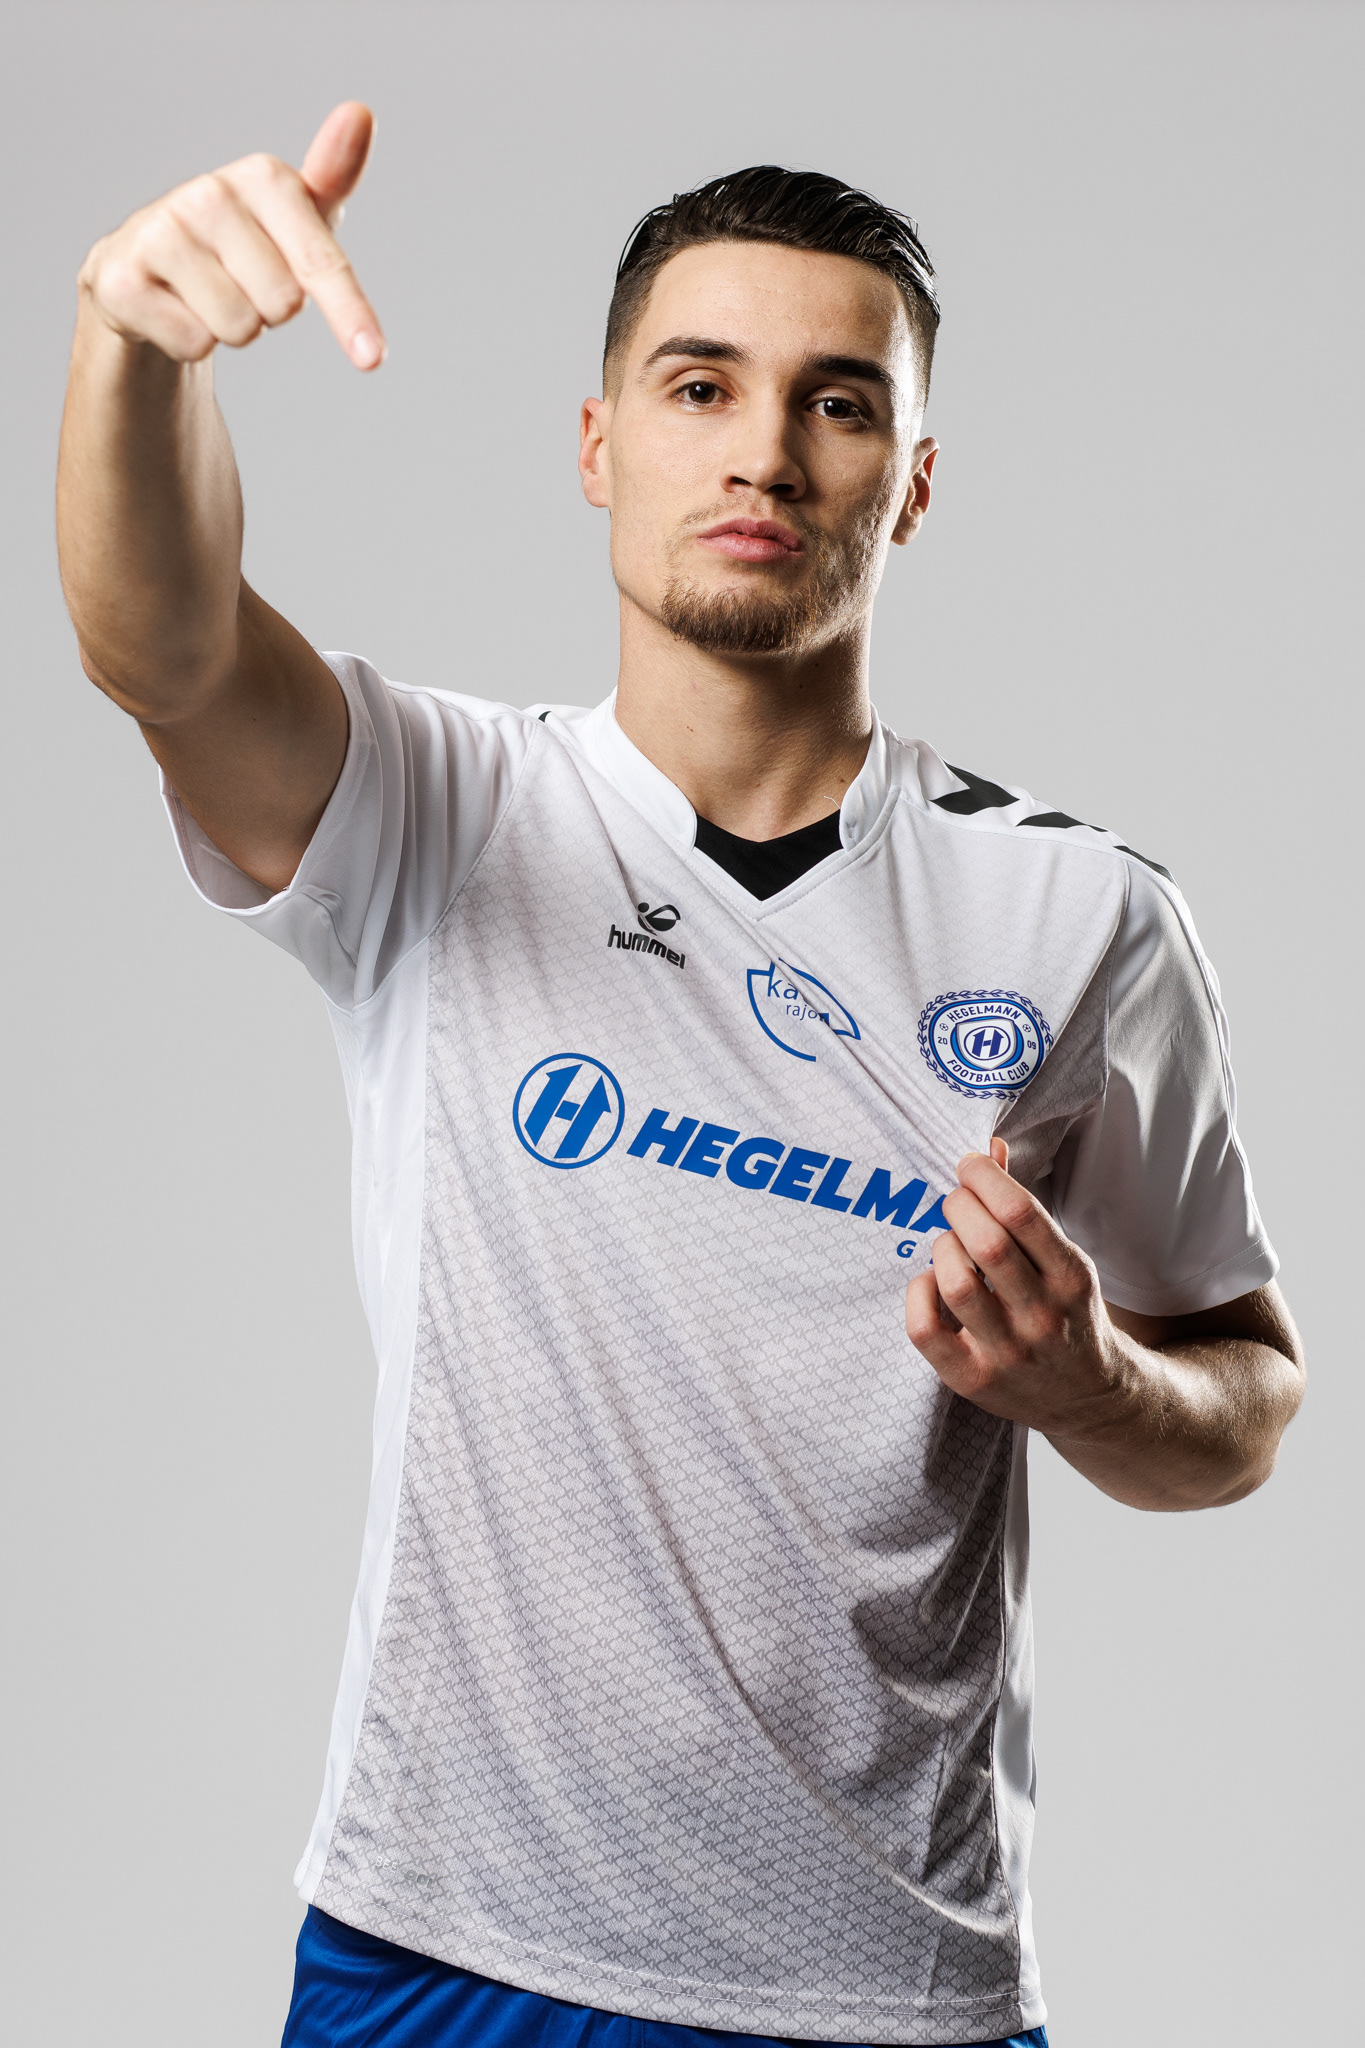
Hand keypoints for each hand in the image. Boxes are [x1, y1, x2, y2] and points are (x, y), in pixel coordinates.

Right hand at [77, 101, 384, 369]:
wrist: (146, 268)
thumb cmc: (241, 243)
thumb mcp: (296, 214)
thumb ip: (333, 174)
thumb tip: (360, 112)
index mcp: (263, 177)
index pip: (320, 262)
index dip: (350, 314)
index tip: (372, 359)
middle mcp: (209, 194)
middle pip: (283, 306)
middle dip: (269, 313)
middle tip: (241, 283)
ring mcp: (161, 233)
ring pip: (239, 328)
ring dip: (230, 328)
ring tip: (206, 294)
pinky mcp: (122, 278)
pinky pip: (194, 343)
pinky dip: (189, 342)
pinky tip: (172, 307)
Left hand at [904, 1141, 1128, 1440]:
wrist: (1090, 1399)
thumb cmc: (1067, 1314)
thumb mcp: (1063, 1260)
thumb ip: (1024, 1209)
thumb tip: (989, 1149)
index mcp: (1072, 1278)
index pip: (1020, 1214)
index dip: (984, 1178)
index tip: (970, 1165)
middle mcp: (1043, 1318)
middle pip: (986, 1243)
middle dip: (959, 1205)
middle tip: (956, 1200)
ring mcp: (1008, 1354)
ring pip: (956, 1283)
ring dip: (942, 1246)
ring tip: (949, 1242)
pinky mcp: (974, 1380)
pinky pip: (926, 1329)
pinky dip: (918, 1292)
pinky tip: (931, 1281)